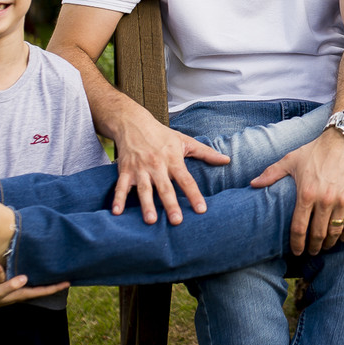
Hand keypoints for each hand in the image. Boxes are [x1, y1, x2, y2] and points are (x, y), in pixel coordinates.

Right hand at [0, 267, 69, 309]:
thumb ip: (10, 285)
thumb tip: (25, 278)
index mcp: (22, 294)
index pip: (42, 291)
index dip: (56, 287)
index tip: (69, 282)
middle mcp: (22, 292)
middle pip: (41, 288)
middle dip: (53, 284)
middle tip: (66, 277)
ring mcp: (17, 289)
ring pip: (34, 284)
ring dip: (44, 280)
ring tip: (56, 275)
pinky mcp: (11, 285)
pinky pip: (23, 280)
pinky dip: (33, 277)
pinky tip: (39, 273)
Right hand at [112, 110, 229, 224]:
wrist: (133, 123)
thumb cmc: (162, 135)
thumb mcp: (185, 141)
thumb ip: (206, 153)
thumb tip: (227, 160)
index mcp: (173, 160)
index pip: (186, 180)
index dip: (194, 195)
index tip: (201, 209)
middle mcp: (157, 165)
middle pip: (165, 188)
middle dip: (171, 204)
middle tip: (177, 221)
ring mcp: (140, 169)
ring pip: (144, 189)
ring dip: (147, 205)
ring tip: (151, 221)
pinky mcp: (125, 171)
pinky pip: (121, 186)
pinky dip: (118, 199)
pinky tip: (116, 212)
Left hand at [249, 130, 343, 255]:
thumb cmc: (316, 151)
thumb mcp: (291, 160)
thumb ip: (271, 173)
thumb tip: (253, 184)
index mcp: (306, 194)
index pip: (299, 228)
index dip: (297, 244)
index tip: (297, 251)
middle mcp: (324, 200)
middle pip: (318, 234)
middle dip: (314, 247)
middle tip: (311, 251)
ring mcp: (342, 200)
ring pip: (334, 232)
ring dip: (329, 243)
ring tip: (325, 246)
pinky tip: (341, 238)